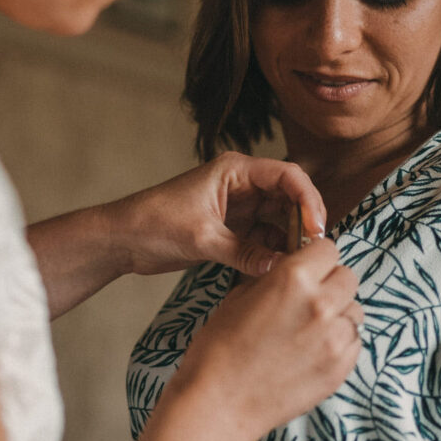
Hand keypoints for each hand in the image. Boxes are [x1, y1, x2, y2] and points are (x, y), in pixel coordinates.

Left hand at [106, 152, 327, 277]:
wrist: (122, 239)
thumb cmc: (154, 224)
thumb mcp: (202, 239)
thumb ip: (243, 253)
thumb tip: (280, 267)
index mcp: (236, 170)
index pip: (288, 175)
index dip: (308, 200)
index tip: (317, 229)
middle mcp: (243, 184)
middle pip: (289, 197)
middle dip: (304, 222)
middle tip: (314, 252)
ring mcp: (239, 207)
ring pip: (280, 219)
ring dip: (291, 239)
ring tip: (298, 265)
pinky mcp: (233, 228)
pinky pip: (265, 237)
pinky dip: (274, 251)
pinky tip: (280, 269)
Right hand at [169, 239, 361, 440]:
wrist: (218, 404)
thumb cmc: (219, 349)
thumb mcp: (239, 296)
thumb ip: (275, 278)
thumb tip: (292, 268)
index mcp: (293, 278)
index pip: (328, 249)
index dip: (316, 258)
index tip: (309, 267)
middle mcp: (321, 304)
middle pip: (348, 277)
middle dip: (330, 283)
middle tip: (309, 299)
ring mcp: (335, 339)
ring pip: (355, 311)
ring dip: (338, 314)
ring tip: (310, 330)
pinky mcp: (341, 369)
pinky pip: (354, 343)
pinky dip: (340, 343)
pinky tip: (313, 352)